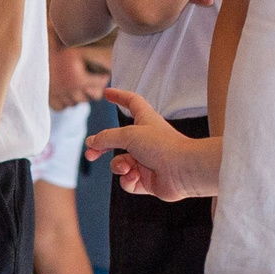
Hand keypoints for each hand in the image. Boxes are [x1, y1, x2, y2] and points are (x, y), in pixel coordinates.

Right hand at [85, 88, 220, 199]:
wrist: (184, 170)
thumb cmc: (162, 145)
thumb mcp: (128, 135)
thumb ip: (106, 138)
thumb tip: (91, 142)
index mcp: (145, 121)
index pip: (131, 102)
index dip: (119, 96)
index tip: (107, 93)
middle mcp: (145, 139)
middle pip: (116, 140)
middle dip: (102, 147)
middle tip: (91, 154)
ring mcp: (146, 160)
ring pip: (120, 163)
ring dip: (119, 166)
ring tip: (127, 168)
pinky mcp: (147, 180)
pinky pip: (128, 180)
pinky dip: (128, 180)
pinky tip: (136, 177)